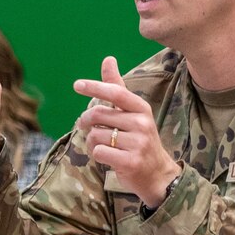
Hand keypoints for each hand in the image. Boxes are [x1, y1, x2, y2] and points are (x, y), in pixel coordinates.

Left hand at [74, 58, 180, 208]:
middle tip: (87, 127)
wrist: (157, 175)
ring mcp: (138, 143)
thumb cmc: (139, 140)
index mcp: (141, 108)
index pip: (116, 93)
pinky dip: (96, 155)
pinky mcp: (131, 162)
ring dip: (91, 141)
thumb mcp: (132, 113)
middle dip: (86, 121)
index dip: (95, 87)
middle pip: (98, 114)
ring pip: (95, 135)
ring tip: (105, 146)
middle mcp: (142, 123)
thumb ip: (117, 88)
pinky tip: (108, 158)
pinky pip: (98, 152)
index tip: (77, 85)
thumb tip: (108, 59)